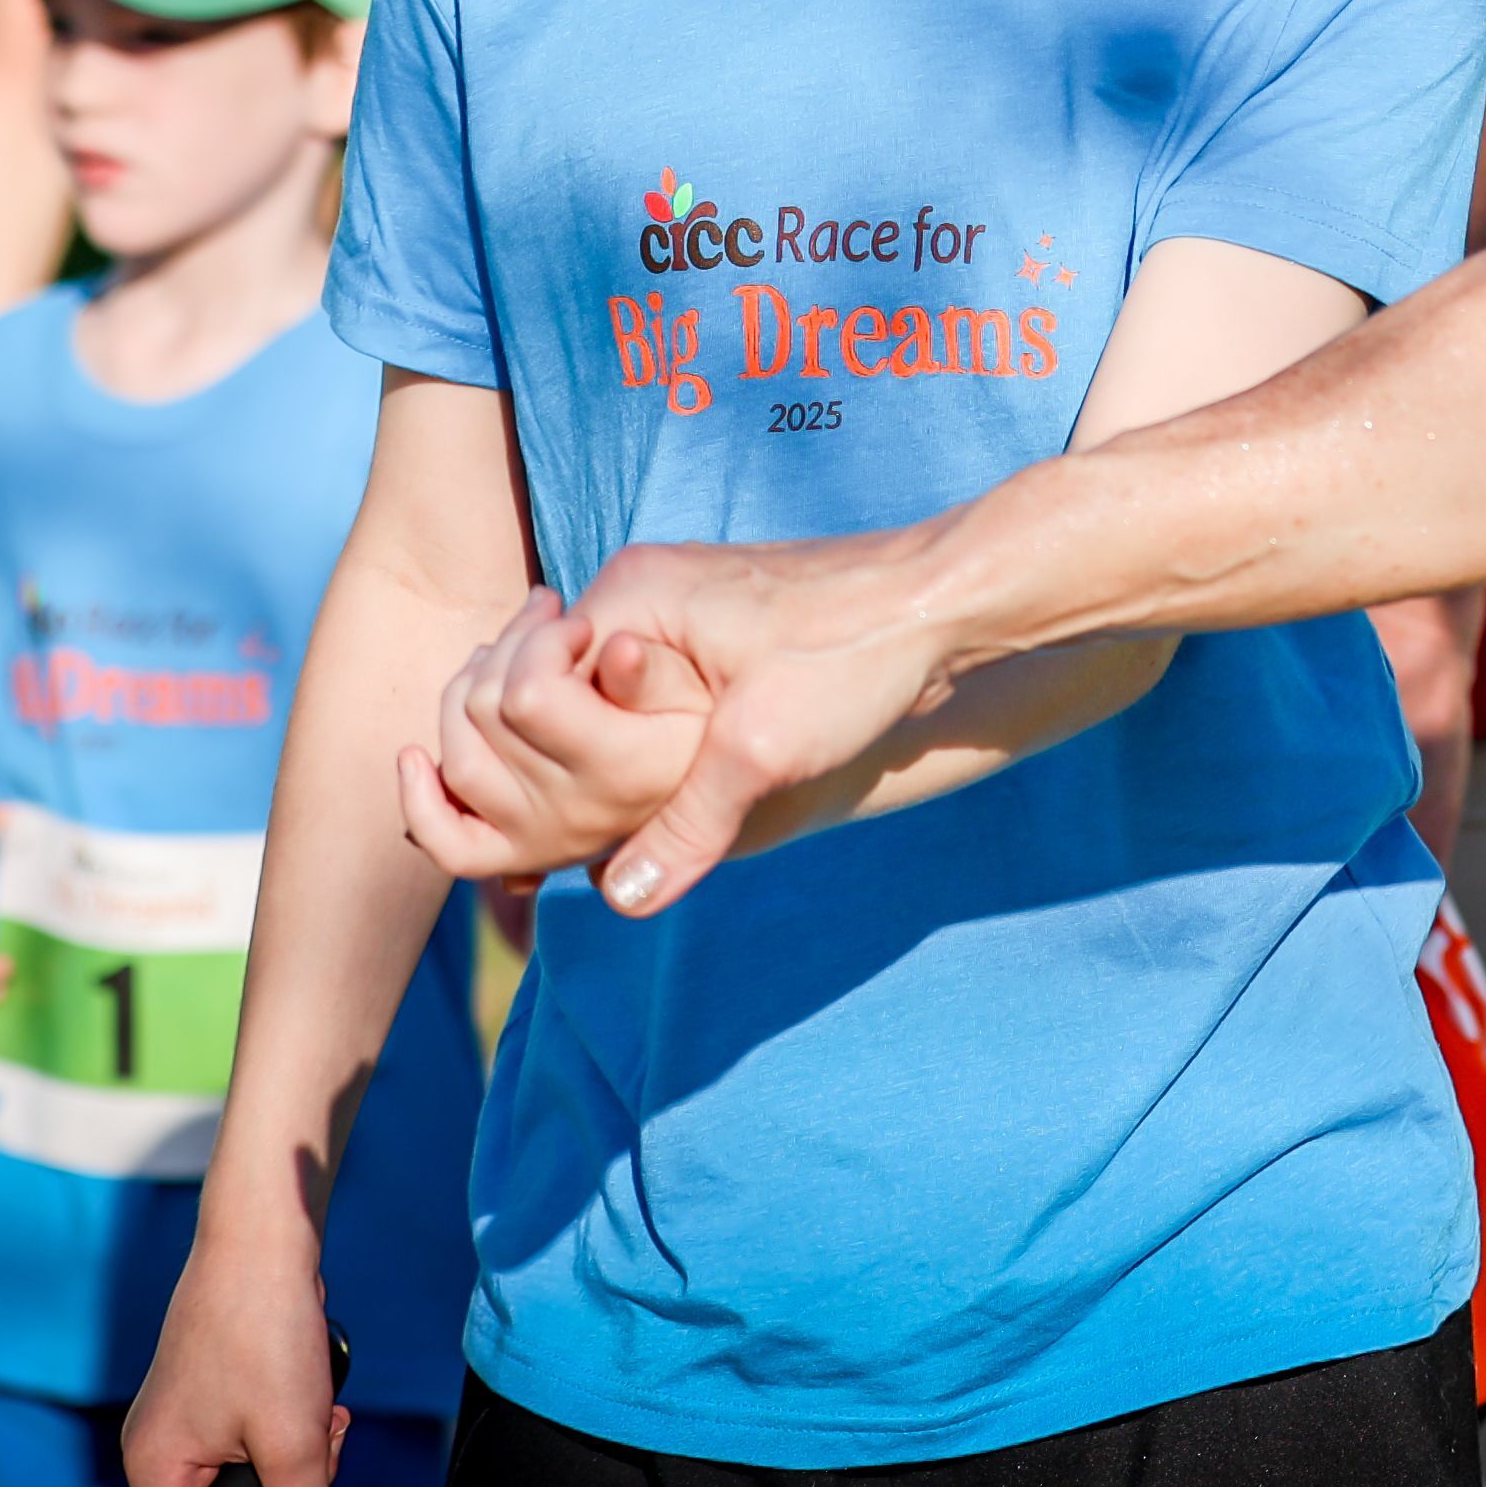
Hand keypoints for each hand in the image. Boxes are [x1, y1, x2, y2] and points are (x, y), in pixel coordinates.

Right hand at [124, 1218, 351, 1486]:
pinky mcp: (211, 1392)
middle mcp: (157, 1450)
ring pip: (250, 1474)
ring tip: (321, 1412)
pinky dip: (291, 1423)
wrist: (263, 1234)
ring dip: (298, 1454)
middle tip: (319, 1445)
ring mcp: (183, 1419)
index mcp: (154, 1472)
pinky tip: (315, 1393)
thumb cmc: (262, 1327)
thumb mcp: (292, 1439)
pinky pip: (253, 1436)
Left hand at [393, 591, 713, 895]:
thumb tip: (614, 652)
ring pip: (457, 758)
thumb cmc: (702, 709)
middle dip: (509, 647)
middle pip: (487, 715)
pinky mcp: (521, 857)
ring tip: (505, 658)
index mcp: (627, 771)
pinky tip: (413, 757)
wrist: (708, 777)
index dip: (541, 642)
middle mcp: (581, 817)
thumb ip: (654, 669)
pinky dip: (420, 801)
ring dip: (466, 690)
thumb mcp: (696, 681)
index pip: (530, 696)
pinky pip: (449, 845)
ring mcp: (546, 843)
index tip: (576, 625)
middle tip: (544, 621)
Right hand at [530, 534, 975, 918]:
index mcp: (631, 593)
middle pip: (578, 694)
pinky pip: (670, 689)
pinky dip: (678, 732)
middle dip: (598, 759)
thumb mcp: (760, 750)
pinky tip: (716, 769)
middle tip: (645, 805)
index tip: (589, 816)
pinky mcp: (729, 625)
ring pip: (626, 698)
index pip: (535, 689)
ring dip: (643, 750)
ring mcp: (687, 603)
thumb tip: (616, 899)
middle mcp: (646, 587)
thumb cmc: (854, 652)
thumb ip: (685, 822)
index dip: (558, 763)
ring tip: (685, 790)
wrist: (950, 599)